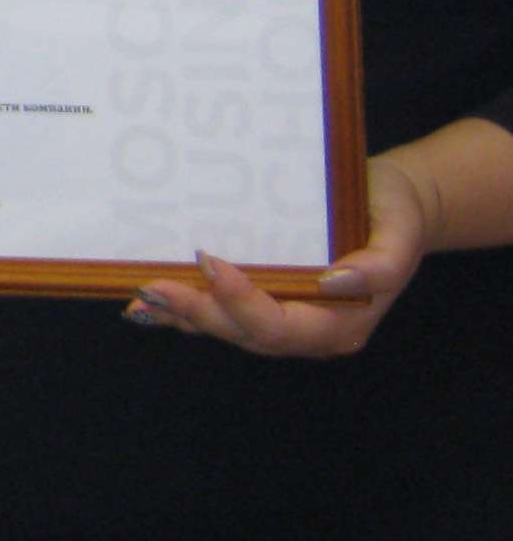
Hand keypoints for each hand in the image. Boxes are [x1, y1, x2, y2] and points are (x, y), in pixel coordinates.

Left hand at [127, 151, 435, 359]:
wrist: (392, 207)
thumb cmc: (393, 217)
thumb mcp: (400, 235)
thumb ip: (380, 267)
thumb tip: (336, 281)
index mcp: (340, 323)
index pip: (280, 324)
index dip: (240, 301)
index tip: (209, 263)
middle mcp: (308, 332)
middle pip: (245, 333)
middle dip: (197, 312)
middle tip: (151, 285)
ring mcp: (284, 322)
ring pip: (227, 329)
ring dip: (182, 316)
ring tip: (140, 297)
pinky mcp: (265, 304)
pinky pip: (222, 315)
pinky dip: (186, 311)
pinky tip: (148, 302)